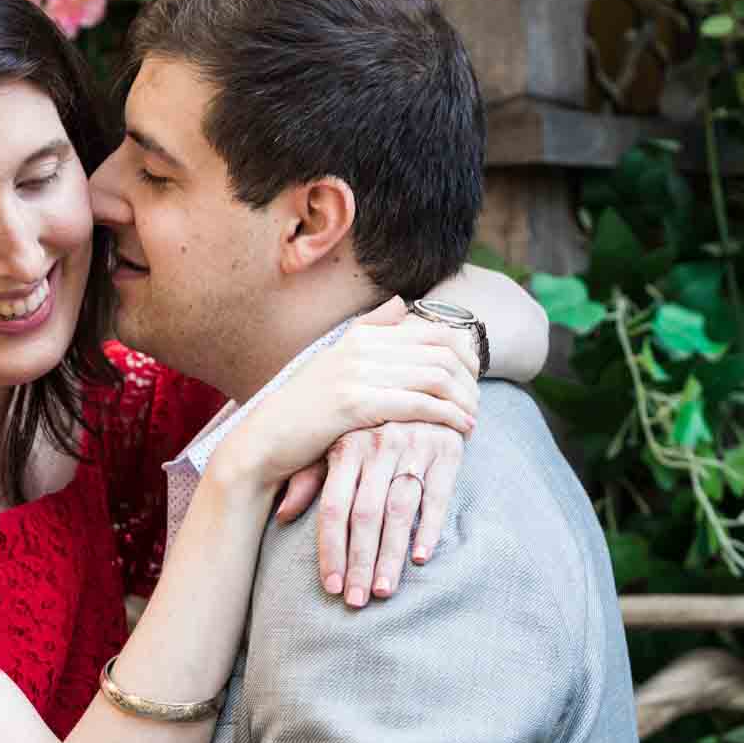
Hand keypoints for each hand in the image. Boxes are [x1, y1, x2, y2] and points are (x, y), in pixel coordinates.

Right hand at [215, 298, 477, 485]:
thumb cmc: (304, 409)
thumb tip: (400, 302)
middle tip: (478, 402)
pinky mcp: (356, 403)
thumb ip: (369, 330)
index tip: (474, 379)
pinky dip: (448, 416)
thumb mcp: (335, 361)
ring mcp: (358, 373)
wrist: (265, 440)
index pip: (435, 331)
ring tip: (473, 418)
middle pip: (442, 352)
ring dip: (465, 400)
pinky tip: (461, 430)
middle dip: (471, 379)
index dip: (466, 354)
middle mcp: (362, 347)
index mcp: (362, 335)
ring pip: (436, 377)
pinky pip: (419, 404)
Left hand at [277, 421, 464, 605]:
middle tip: (356, 599)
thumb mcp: (339, 443)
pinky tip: (420, 558)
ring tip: (384, 590)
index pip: (334, 506)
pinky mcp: (447, 451)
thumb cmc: (374, 427)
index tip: (330, 586)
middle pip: (365, 514)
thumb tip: (281, 514)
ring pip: (399, 510)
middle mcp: (378, 445)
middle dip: (359, 561)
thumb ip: (310, 477)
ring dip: (391, 554)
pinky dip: (429, 528)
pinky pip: (437, 496)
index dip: (331, 549)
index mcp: (347, 445)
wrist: (425, 388)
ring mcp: (414, 446)